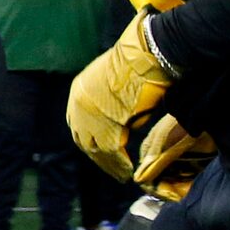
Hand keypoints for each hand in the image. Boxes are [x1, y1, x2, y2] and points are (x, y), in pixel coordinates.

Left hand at [68, 13, 200, 193]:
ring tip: (120, 176)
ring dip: (109, 165)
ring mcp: (91, 116)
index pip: (80, 124)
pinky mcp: (107, 125)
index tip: (102, 154)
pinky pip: (111, 152)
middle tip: (112, 170)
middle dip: (98, 157)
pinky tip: (126, 172)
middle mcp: (78, 105)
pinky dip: (119, 164)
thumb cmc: (142, 65)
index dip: (91, 140)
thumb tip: (124, 128)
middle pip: (84, 140)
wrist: (150, 54)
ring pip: (96, 149)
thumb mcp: (118, 86)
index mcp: (78, 92)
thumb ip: (114, 107)